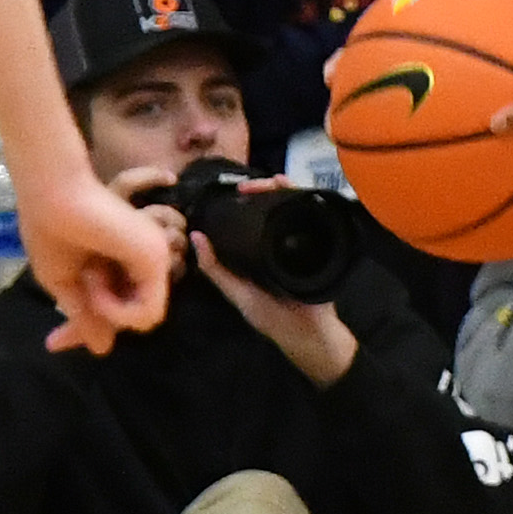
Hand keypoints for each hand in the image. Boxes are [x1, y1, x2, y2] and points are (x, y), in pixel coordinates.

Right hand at [22, 168, 176, 354]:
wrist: (54, 198)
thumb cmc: (52, 231)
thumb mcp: (64, 283)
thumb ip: (86, 315)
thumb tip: (103, 350)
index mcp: (121, 263)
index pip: (119, 304)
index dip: (91, 324)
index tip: (54, 342)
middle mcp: (142, 261)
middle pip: (132, 312)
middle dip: (95, 323)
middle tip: (57, 338)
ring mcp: (155, 258)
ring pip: (141, 317)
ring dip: (106, 308)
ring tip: (88, 277)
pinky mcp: (159, 259)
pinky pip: (147, 313)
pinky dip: (117, 310)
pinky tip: (95, 284)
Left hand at [186, 183, 359, 385]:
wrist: (310, 332)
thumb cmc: (272, 316)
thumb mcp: (238, 294)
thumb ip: (215, 270)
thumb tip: (195, 237)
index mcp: (257, 250)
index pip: (248, 218)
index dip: (240, 202)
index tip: (231, 191)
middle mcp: (278, 241)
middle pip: (270, 206)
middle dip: (259, 190)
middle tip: (246, 187)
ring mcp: (299, 239)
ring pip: (288, 205)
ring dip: (278, 189)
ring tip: (269, 182)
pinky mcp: (317, 239)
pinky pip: (309, 213)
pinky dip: (299, 195)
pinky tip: (288, 185)